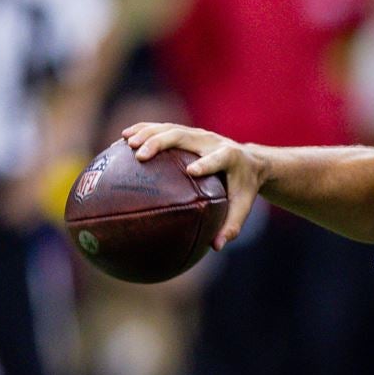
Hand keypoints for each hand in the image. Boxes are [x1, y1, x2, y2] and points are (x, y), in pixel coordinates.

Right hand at [121, 122, 266, 250]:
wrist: (250, 160)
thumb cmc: (243, 188)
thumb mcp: (242, 206)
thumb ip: (231, 226)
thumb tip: (216, 247)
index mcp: (231, 157)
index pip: (218, 159)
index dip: (206, 163)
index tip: (192, 171)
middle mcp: (212, 141)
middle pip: (185, 136)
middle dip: (162, 142)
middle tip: (140, 155)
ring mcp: (199, 134)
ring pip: (171, 128)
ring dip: (148, 133)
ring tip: (126, 143)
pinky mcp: (189, 132)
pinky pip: (164, 128)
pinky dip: (144, 129)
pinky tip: (123, 137)